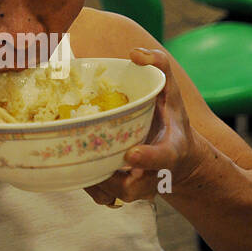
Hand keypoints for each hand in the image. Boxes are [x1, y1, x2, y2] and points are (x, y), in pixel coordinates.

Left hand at [83, 47, 205, 207]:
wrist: (179, 159)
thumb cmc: (172, 121)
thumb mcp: (173, 92)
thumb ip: (160, 66)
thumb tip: (134, 54)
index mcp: (170, 151)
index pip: (161, 157)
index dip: (147, 158)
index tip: (131, 154)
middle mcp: (155, 176)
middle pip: (130, 186)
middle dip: (107, 176)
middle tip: (84, 154)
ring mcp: (139, 189)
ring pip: (110, 193)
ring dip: (91, 179)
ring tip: (72, 155)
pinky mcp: (123, 195)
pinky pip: (101, 195)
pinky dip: (85, 183)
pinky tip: (72, 162)